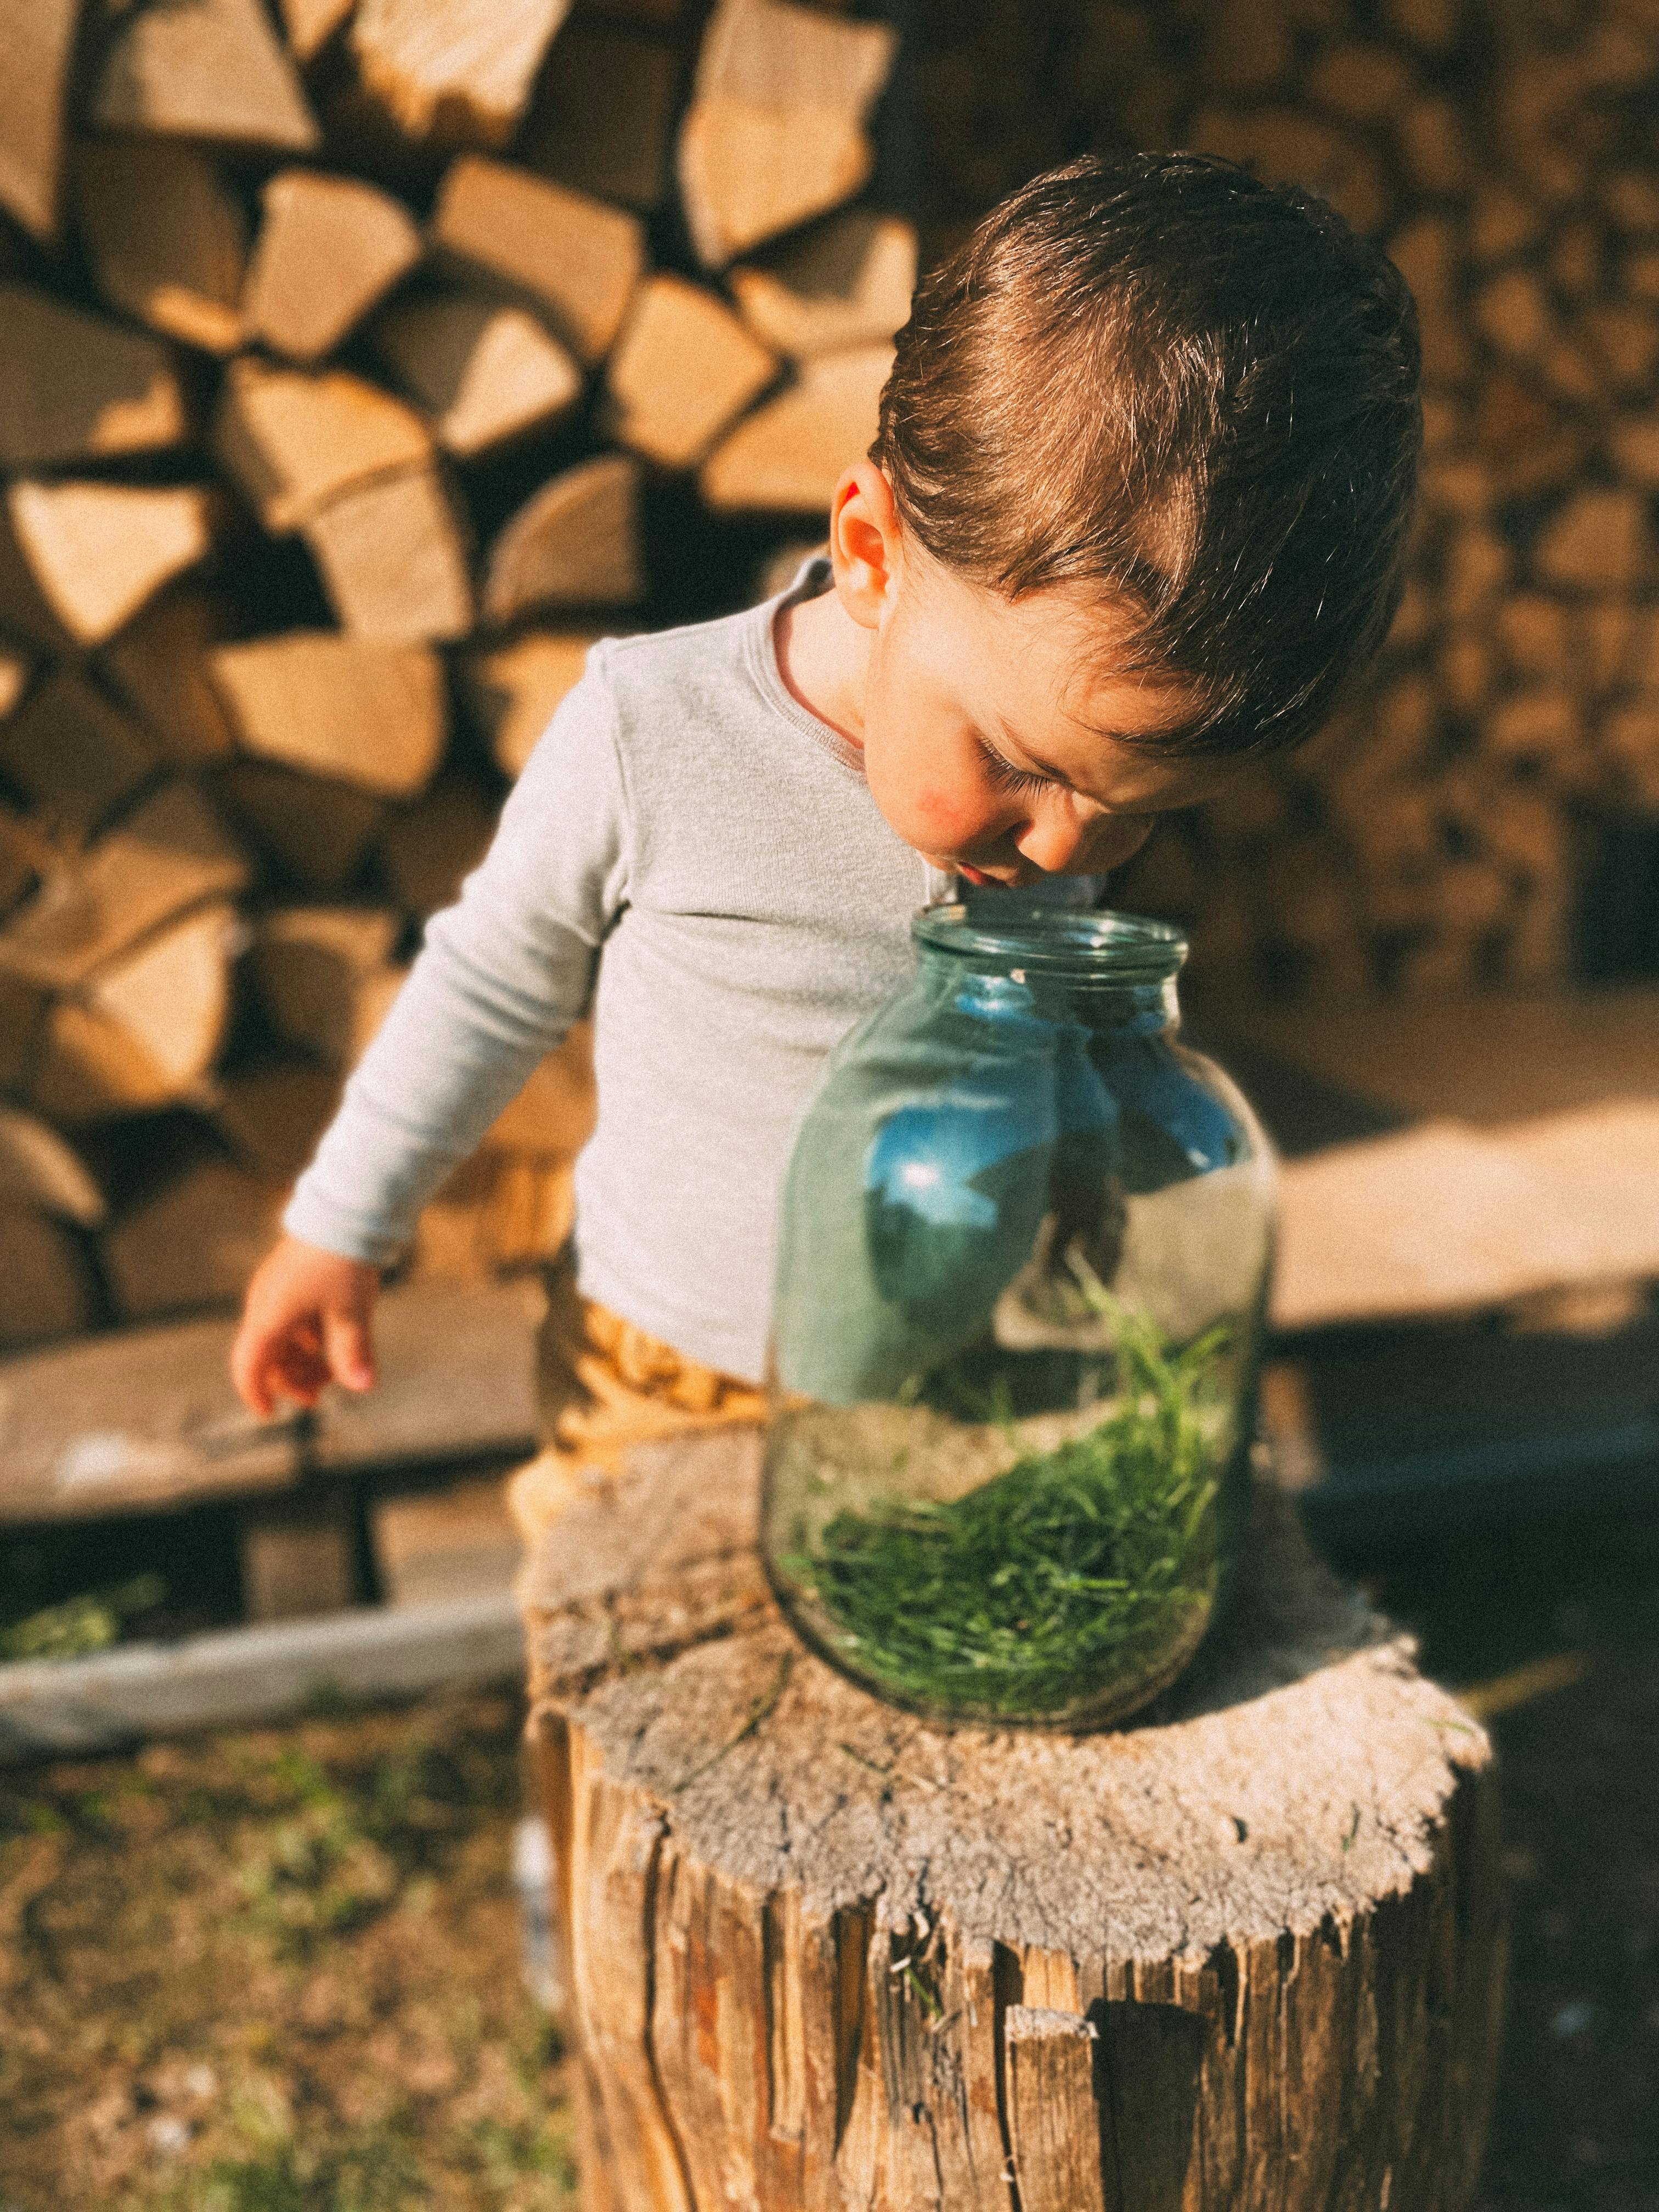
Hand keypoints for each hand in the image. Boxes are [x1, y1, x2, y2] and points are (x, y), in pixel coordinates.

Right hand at [231, 1235, 380, 1418]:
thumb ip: (353, 1353)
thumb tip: (362, 1387)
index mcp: (269, 1316)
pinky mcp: (295, 1279)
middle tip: (320, 1396)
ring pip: (284, 1338)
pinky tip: (339, 1342)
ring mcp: (279, 1289)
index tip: (271, 1414)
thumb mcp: (352, 1312)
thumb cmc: (345, 1262)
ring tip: (336, 1372)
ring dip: (305, 1360)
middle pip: (268, 1356)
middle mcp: (266, 1303)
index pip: (248, 1366)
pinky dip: (312, 1337)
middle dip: (292, 1380)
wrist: (349, 1209)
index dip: (256, 1394)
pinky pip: (295, 1318)